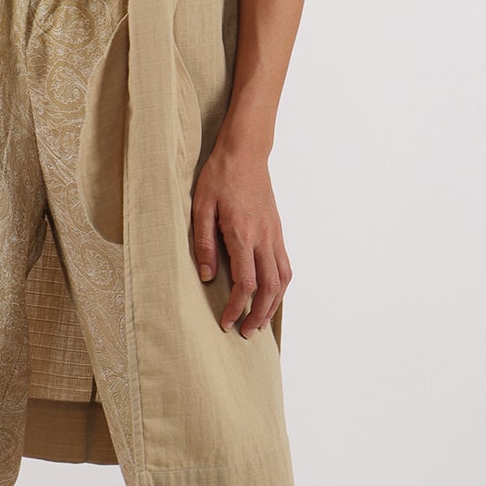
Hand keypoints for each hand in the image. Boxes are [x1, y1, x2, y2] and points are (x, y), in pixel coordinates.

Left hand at [190, 139, 291, 335]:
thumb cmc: (219, 177)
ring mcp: (275, 235)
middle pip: (270, 288)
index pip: (246, 283)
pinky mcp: (278, 231)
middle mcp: (264, 238)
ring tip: (260, 322)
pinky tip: (271, 296)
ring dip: (274, 306)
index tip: (226, 322)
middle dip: (258, 315)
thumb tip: (206, 276)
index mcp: (243, 234)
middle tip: (246, 332)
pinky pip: (285, 265)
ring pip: (283, 280)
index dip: (236, 307)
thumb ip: (203, 243)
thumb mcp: (200, 207)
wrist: (245, 153)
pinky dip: (281, 287)